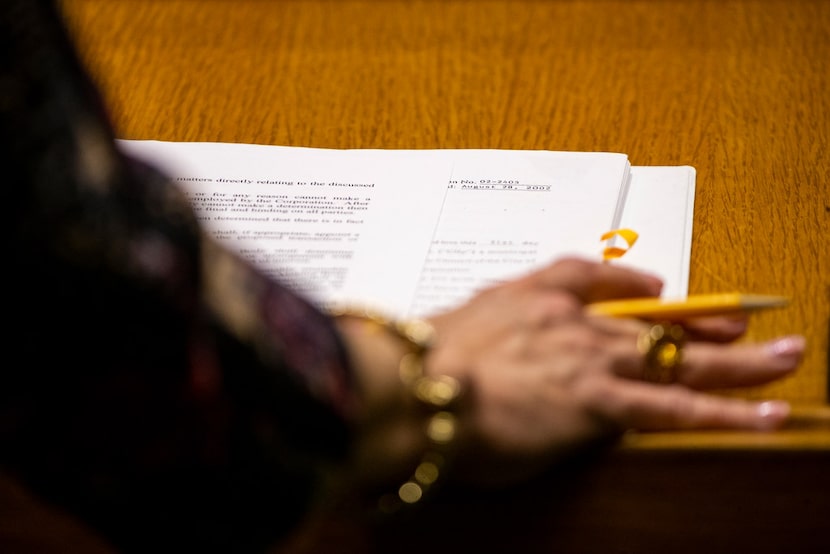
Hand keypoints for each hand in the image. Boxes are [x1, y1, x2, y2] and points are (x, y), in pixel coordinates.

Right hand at [425, 257, 803, 483]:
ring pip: (680, 358)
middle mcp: (572, 321)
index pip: (594, 277)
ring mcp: (590, 359)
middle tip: (746, 323)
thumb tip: (490, 345)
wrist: (411, 387)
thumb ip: (483, 326)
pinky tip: (765, 414)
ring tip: (786, 359)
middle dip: (703, 322)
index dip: (633, 282)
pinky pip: (675, 409)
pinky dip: (724, 413)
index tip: (656, 288)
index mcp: (532, 296)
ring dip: (739, 361)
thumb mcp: (450, 326)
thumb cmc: (419, 362)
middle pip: (653, 318)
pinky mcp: (599, 403)